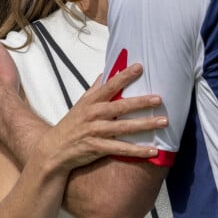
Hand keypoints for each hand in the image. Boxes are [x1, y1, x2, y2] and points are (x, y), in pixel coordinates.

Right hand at [36, 64, 168, 170]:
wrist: (53, 150)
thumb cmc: (72, 124)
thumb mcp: (81, 103)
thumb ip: (96, 87)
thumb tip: (107, 70)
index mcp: (92, 101)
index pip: (110, 85)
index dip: (125, 75)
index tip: (140, 67)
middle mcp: (94, 114)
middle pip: (121, 106)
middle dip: (141, 102)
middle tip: (159, 99)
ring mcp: (96, 132)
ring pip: (125, 127)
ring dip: (146, 125)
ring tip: (164, 121)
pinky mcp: (98, 148)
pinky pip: (122, 149)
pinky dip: (138, 151)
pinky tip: (153, 151)